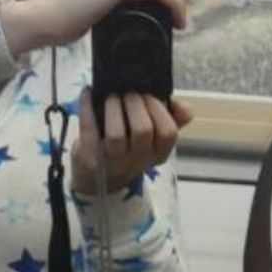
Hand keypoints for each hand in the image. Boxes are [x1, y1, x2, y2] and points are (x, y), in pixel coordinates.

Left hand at [71, 90, 193, 194]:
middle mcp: (138, 159)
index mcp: (158, 153)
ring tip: (112, 96)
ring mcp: (114, 160)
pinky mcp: (90, 157)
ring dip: (114, 109)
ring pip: (117, 135)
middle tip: (129, 92)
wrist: (99, 178)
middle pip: (143, 130)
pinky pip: (89, 131)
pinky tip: (88, 92)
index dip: (160, 110)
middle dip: (136, 104)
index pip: (168, 133)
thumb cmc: (130, 147)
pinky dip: (87, 108)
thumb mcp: (154, 138)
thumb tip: (184, 107)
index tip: (150, 95)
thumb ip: (173, 119)